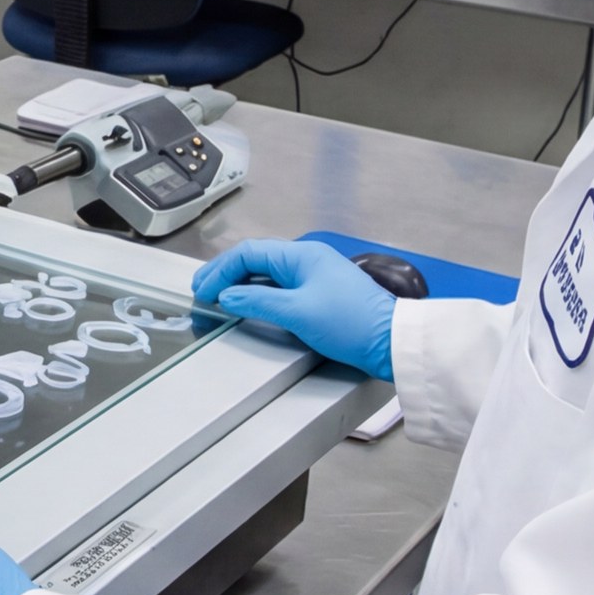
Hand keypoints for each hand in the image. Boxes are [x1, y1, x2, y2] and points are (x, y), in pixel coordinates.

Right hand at [194, 238, 397, 379]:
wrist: (391, 342)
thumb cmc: (347, 323)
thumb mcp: (298, 313)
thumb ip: (258, 303)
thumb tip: (227, 298)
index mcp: (301, 255)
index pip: (249, 253)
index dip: (221, 270)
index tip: (203, 291)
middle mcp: (307, 259)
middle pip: (257, 259)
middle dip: (226, 273)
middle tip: (202, 290)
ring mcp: (316, 275)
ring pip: (268, 273)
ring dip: (241, 283)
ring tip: (218, 297)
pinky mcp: (322, 294)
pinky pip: (281, 286)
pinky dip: (259, 293)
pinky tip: (249, 304)